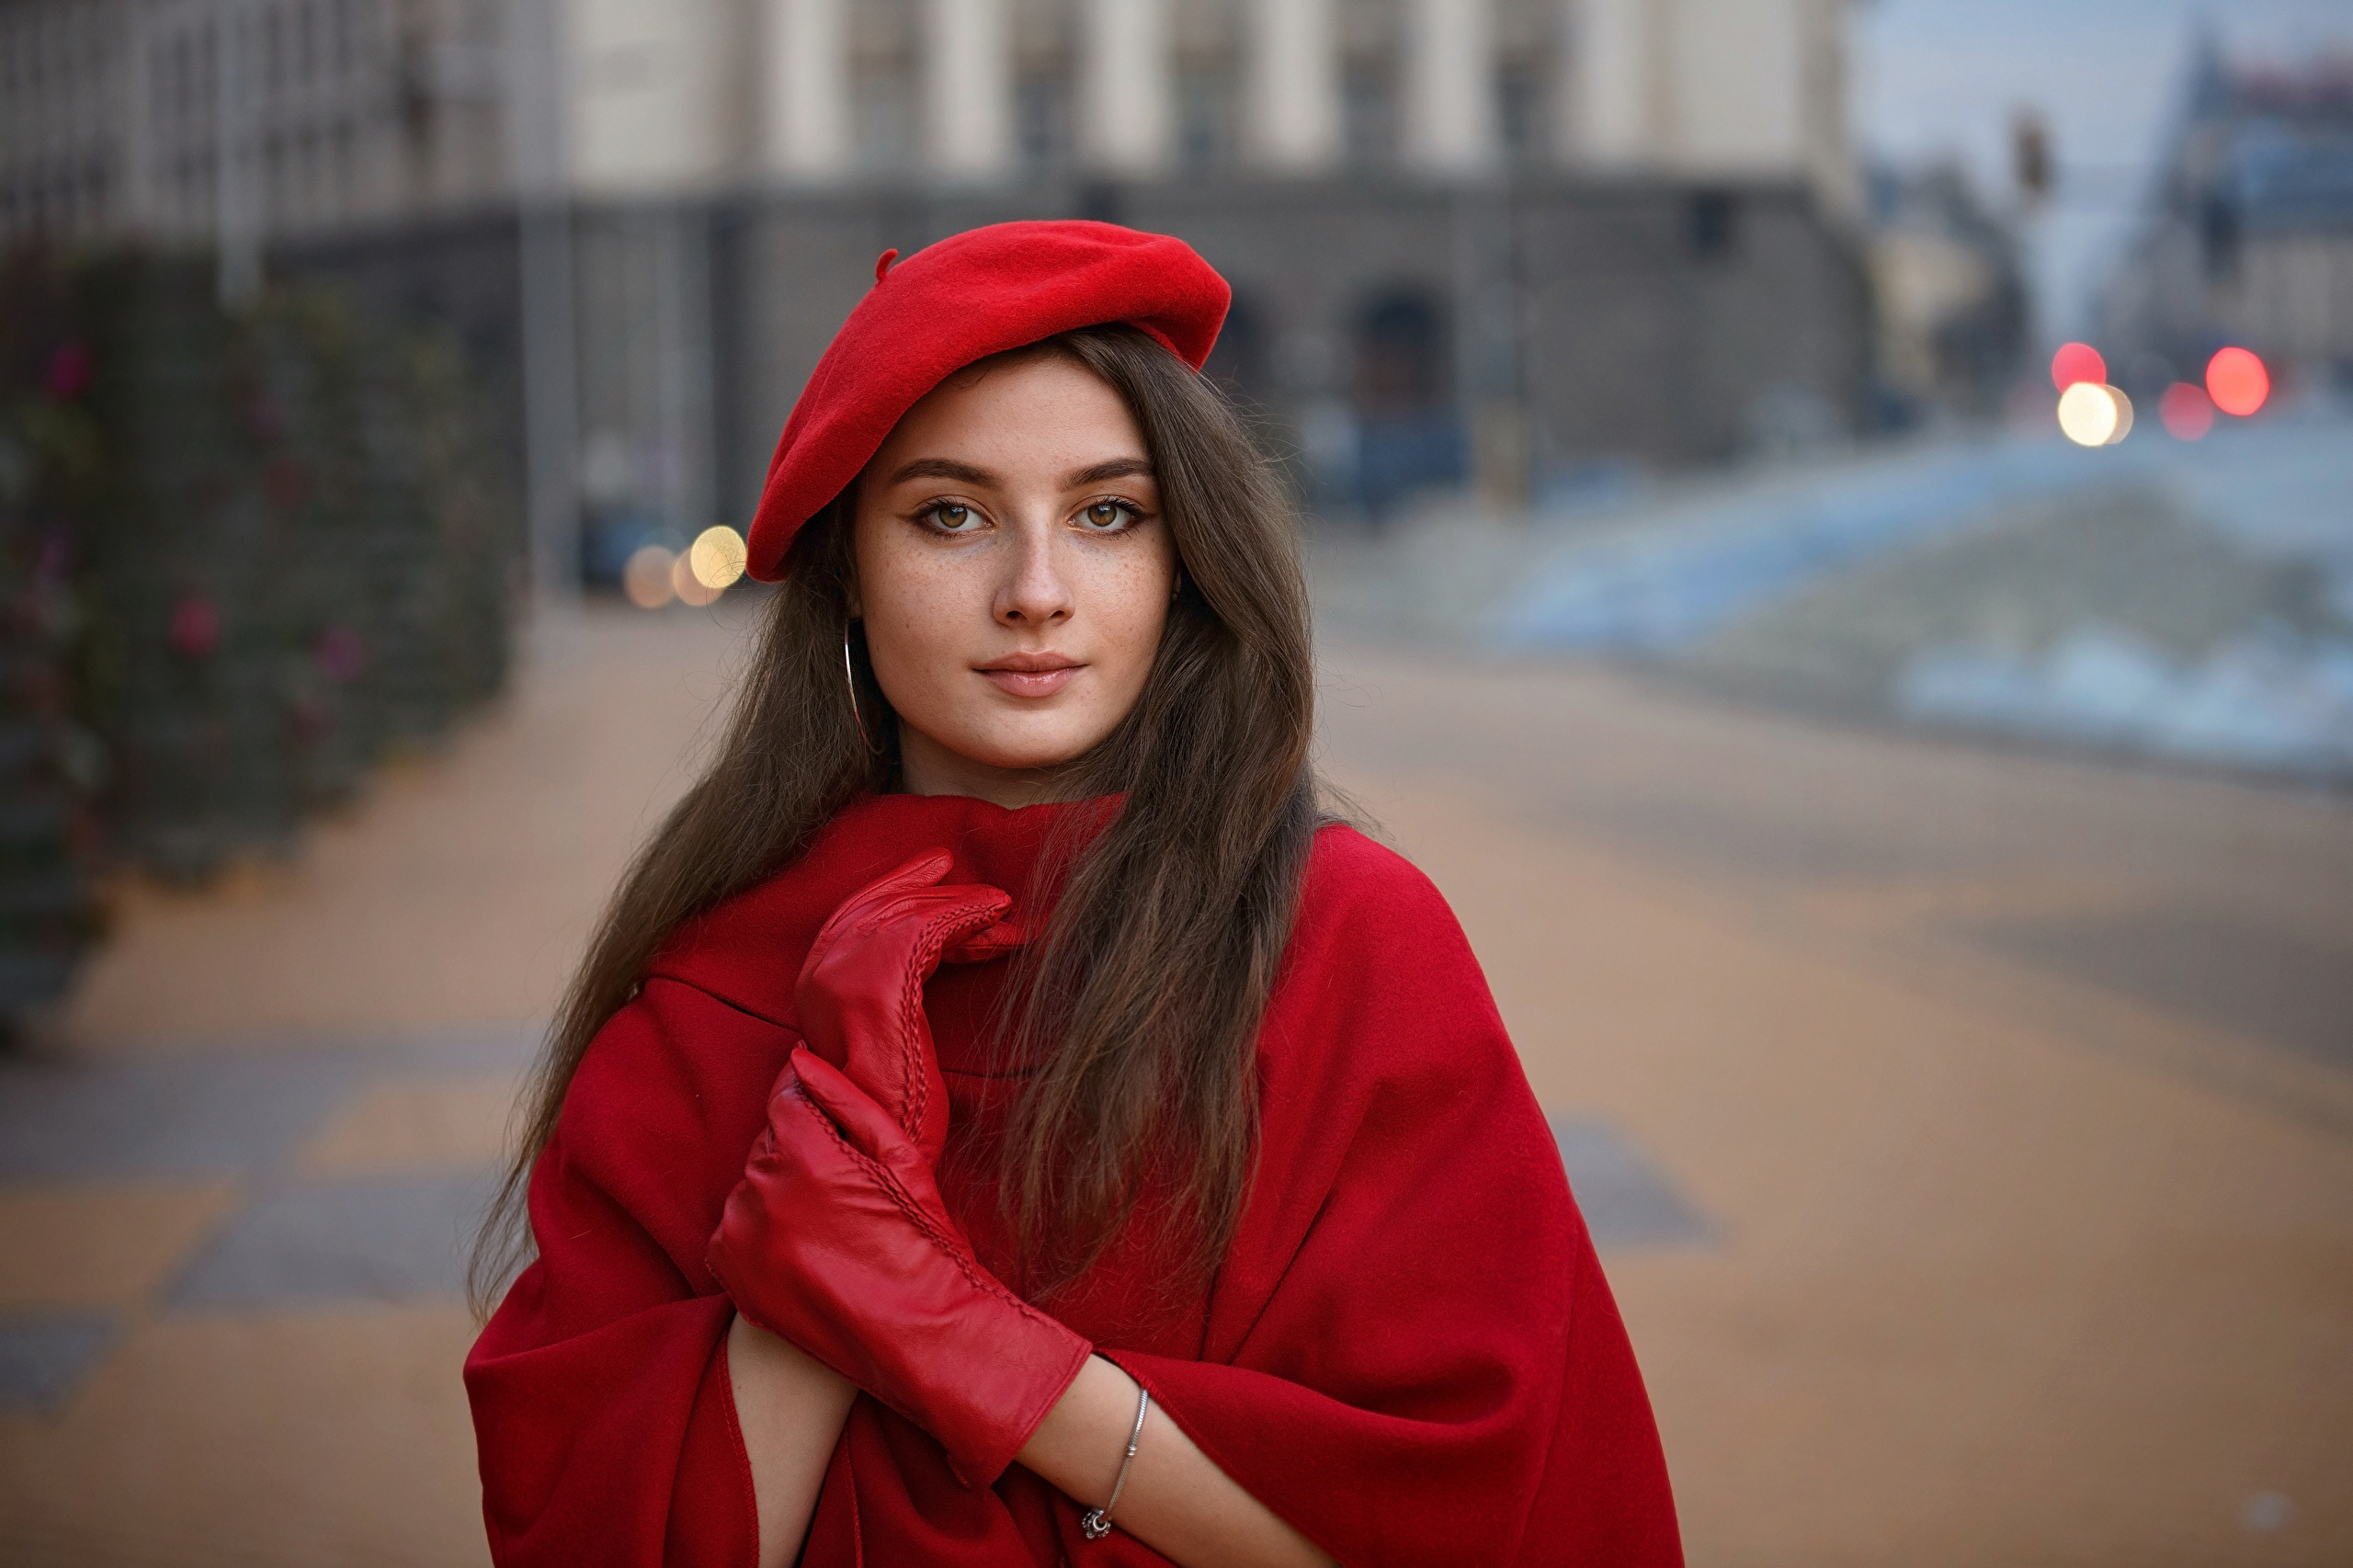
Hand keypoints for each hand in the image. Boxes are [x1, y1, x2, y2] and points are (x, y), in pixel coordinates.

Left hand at [709, 1047, 1093, 1488]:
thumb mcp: (901, 1156)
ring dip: (779, 1193)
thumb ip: (845, 1099)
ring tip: (829, 1227)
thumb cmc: (920, 1240)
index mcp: (805, 1153)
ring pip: (751, 1186)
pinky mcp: (730, 1271)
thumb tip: (799, 1060)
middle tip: (845, 1190)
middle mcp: (762, 1190)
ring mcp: (740, 1234)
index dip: (812, 1105)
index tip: (834, 1128)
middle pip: (768, 1142)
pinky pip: (734, 1228)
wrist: (916, 1332)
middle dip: (800, 1152)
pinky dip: (760, 1232)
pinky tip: (804, 1251)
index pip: (786, 1097)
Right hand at [793, 852, 1014, 1164]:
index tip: (936, 870)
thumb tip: (934, 953)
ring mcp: (841, 978)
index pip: (852, 915)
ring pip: (906, 912)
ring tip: (999, 907)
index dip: (896, 886)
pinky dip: (966, 916)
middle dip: (926, 885)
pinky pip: (927, 928)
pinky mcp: (876, 986)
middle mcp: (818, 976)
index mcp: (815, 988)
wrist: (874, 1151)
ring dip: (959, 905)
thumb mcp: (890, 1036)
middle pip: (877, 905)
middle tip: (964, 872)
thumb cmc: (894, 1110)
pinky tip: (996, 920)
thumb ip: (895, 993)